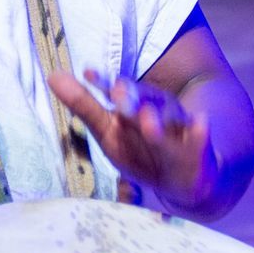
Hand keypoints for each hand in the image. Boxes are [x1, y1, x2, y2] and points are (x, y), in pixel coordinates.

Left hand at [47, 68, 218, 212]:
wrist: (183, 179)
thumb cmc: (140, 151)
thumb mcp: (108, 132)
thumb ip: (84, 106)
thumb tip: (52, 75)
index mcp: (132, 105)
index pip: (116, 90)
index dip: (103, 82)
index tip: (89, 73)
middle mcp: (156, 108)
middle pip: (144, 99)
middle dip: (132, 99)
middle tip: (118, 97)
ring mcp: (179, 125)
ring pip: (170, 117)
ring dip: (159, 119)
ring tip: (148, 122)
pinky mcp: (200, 144)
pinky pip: (201, 137)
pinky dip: (200, 131)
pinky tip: (200, 125)